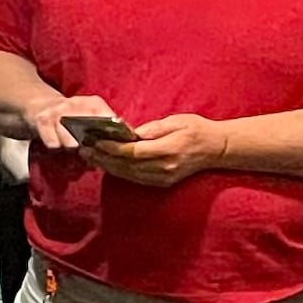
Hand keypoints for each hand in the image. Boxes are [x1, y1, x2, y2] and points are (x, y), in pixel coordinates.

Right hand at [20, 91, 122, 151]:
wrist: (39, 105)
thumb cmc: (71, 116)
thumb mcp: (90, 116)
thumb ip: (108, 128)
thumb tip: (130, 142)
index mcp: (94, 103)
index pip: (111, 122)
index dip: (114, 138)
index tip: (114, 148)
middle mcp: (76, 104)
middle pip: (90, 134)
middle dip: (91, 146)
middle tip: (89, 149)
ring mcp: (58, 111)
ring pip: (70, 141)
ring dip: (72, 148)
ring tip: (72, 147)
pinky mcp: (42, 120)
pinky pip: (54, 143)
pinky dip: (57, 148)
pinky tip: (57, 145)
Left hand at [87, 112, 231, 187]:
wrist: (217, 149)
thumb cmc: (197, 129)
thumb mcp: (176, 120)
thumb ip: (153, 128)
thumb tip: (130, 133)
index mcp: (170, 149)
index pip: (134, 152)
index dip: (113, 148)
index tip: (96, 142)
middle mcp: (166, 167)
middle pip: (128, 165)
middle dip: (104, 158)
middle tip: (85, 149)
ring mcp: (164, 177)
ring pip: (129, 175)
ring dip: (108, 166)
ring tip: (91, 156)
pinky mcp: (163, 182)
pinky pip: (136, 179)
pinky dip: (120, 172)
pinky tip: (107, 164)